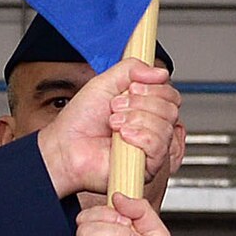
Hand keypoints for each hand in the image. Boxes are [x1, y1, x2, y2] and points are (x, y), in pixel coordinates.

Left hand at [36, 58, 180, 197]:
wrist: (65, 148)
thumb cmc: (79, 122)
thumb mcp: (105, 83)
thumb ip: (132, 69)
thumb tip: (160, 71)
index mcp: (145, 109)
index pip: (170, 95)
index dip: (154, 88)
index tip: (131, 88)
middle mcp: (151, 128)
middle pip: (170, 109)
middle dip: (140, 103)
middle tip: (116, 107)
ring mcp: (150, 148)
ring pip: (165, 126)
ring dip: (136, 119)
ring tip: (114, 123)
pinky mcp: (147, 167)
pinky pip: (159, 146)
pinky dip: (140, 136)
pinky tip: (123, 136)